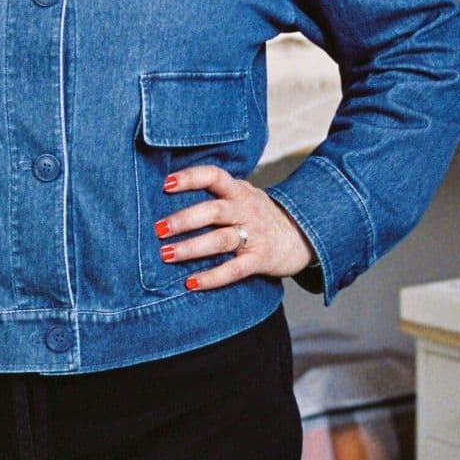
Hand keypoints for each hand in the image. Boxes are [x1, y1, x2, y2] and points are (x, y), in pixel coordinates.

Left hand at [156, 164, 315, 290]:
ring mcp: (255, 235)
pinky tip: (191, 283)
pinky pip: (235, 269)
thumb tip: (167, 193)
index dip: (191, 178)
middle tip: (158, 229)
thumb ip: (217, 194)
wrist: (301, 236)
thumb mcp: (243, 195)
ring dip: (192, 248)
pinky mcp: (260, 259)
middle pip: (214, 211)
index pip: (215, 176)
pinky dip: (212, 277)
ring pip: (221, 240)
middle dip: (184, 219)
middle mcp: (246, 210)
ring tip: (166, 254)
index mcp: (239, 191)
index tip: (166, 184)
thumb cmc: (259, 215)